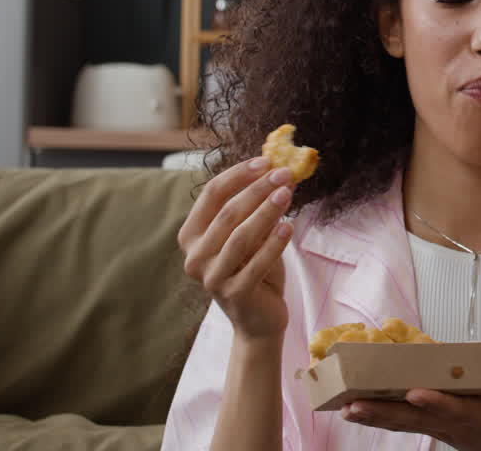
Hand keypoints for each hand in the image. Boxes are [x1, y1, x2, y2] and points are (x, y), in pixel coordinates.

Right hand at [177, 156, 297, 340]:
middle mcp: (194, 257)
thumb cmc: (254, 270)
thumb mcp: (252, 236)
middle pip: (227, 213)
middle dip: (257, 189)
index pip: (211, 195)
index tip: (266, 161)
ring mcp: (211, 278)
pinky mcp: (233, 295)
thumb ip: (256, 209)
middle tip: (284, 174)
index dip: (238, 175)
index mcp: (191, 236)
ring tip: (288, 193)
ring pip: (240, 236)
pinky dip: (274, 243)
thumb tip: (279, 171)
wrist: (259, 320)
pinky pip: (256, 263)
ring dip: (266, 211)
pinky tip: (289, 226)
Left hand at [342, 387, 480, 450]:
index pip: (455, 411)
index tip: (416, 393)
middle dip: (385, 412)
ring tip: (345, 407)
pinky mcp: (438, 426)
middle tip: (354, 405)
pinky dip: (381, 414)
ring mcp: (444, 427)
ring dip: (375, 414)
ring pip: (405, 420)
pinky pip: (405, 420)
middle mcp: (456, 425)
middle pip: (416, 418)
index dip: (436, 402)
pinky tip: (355, 408)